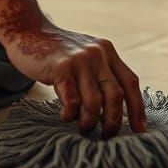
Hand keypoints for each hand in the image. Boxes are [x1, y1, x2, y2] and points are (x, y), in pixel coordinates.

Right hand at [0, 0, 145, 136]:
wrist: (28, 31)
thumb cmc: (57, 52)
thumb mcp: (86, 55)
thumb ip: (100, 74)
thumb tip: (113, 111)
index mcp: (107, 52)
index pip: (130, 82)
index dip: (137, 109)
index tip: (139, 130)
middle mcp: (97, 54)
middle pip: (116, 95)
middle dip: (113, 121)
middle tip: (106, 136)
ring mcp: (79, 60)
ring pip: (95, 102)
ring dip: (90, 122)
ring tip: (84, 129)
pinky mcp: (60, 67)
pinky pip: (72, 99)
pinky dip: (71, 114)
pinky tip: (66, 117)